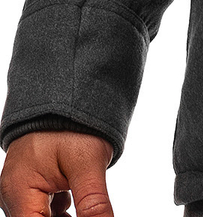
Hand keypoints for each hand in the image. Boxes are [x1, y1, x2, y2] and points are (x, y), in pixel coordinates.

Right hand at [0, 130, 114, 216]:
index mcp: (19, 193)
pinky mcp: (28, 187)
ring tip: (78, 200)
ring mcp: (18, 191)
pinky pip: (40, 210)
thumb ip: (93, 202)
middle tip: (87, 209)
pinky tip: (71, 199)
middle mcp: (12, 196)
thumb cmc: (73, 125)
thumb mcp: (88, 164)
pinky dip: (57, 212)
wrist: (67, 95)